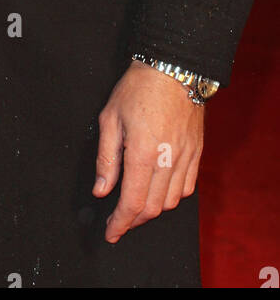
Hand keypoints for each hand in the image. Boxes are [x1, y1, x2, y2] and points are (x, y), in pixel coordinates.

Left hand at [93, 59, 203, 242]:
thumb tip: (101, 189)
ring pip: (172, 201)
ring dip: (153, 210)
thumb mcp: (110, 118)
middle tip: (119, 221)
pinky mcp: (197, 152)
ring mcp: (186, 157)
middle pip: (153, 207)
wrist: (173, 67)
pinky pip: (188, 187)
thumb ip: (106, 158)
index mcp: (143, 152)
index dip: (120, 223)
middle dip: (134, 221)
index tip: (111, 232)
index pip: (133, 202)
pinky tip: (160, 191)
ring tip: (136, 207)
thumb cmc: (137, 88)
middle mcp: (168, 159)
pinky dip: (173, 197)